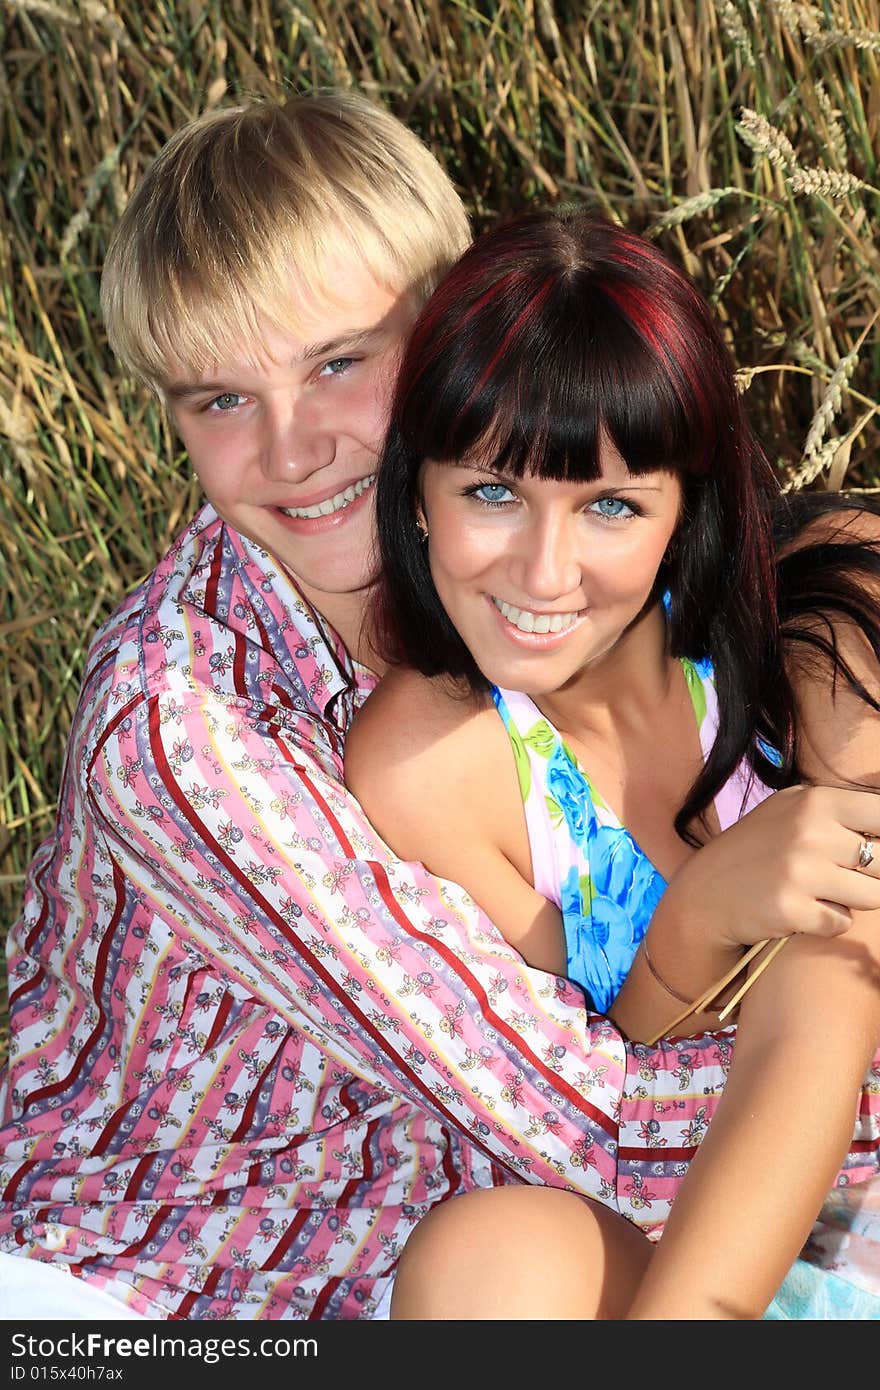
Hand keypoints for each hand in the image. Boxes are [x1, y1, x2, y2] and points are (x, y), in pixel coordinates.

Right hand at [668, 783, 879, 951]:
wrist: (705, 893)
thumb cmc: (757, 850)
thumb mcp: (791, 810)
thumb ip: (839, 811)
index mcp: (815, 801)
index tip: (873, 850)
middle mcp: (810, 832)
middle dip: (873, 875)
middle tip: (843, 876)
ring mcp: (801, 872)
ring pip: (874, 896)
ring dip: (854, 900)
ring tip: (824, 893)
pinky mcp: (792, 910)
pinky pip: (842, 923)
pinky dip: (829, 921)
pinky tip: (803, 910)